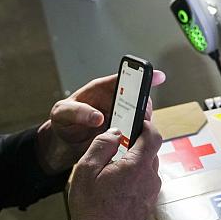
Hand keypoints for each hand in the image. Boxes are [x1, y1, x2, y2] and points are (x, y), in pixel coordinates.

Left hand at [35, 70, 165, 174]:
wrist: (64, 143)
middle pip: (139, 99)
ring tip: (132, 133)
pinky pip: (137, 134)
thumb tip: (98, 116)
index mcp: (102, 90)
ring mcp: (122, 118)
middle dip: (144, 107)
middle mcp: (115, 103)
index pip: (125, 79)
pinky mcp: (124, 134)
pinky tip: (133, 143)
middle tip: (140, 117)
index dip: (142, 77)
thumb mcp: (62, 113)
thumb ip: (77, 112)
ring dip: (142, 125)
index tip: (157, 76)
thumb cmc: (63, 122)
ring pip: (142, 117)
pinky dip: (139, 138)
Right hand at [67, 121, 162, 219]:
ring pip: (148, 168)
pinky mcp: (149, 204)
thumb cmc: (90, 207)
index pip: (154, 136)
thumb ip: (103, 145)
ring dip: (136, 163)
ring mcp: (151, 193)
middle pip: (151, 152)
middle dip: (137, 146)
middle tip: (119, 146)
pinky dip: (136, 178)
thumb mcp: (86, 169)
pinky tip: (118, 186)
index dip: (148, 125)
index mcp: (137, 166)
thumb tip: (115, 133)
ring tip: (114, 169)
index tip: (139, 122)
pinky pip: (146, 183)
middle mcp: (150, 179)